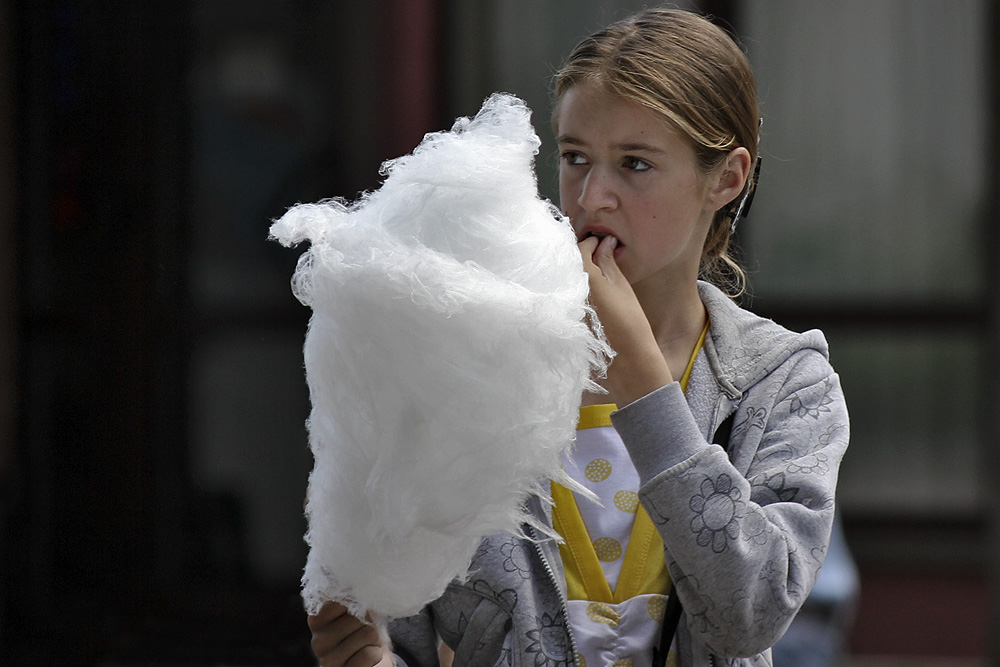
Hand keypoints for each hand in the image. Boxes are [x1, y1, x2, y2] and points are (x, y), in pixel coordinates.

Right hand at [307, 601, 392, 666]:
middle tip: (365, 630)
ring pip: (367, 633)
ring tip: (367, 643)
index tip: (358, 610)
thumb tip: (357, 586)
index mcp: (317, 619)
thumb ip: (352, 596)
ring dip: (374, 638)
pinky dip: (376, 653)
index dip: (358, 601)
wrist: (369, 659)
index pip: (341, 597)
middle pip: (357, 616)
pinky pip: (368, 654)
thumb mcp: (356, 608)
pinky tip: (370, 655)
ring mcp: (328, 660)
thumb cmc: (363, 629)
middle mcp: (317, 640)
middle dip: (369, 621)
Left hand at [579, 235, 671, 404]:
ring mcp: (565, 309)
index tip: (598, 242)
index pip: (578, 251)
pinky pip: (564, 297)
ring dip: (574, 273)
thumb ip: (608, 263)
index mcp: (585, 280)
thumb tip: (604, 243)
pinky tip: (585, 292)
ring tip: (592, 271)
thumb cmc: (631, 324)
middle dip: (579, 256)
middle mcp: (569, 293)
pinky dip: (572, 290)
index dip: (588, 243)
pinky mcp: (564, 322)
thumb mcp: (622, 288)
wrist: (629, 363)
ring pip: (564, 281)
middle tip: (595, 253)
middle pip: (567, 265)